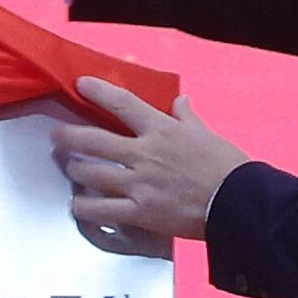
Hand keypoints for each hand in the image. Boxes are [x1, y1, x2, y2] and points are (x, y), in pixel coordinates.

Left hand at [53, 76, 241, 243]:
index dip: (98, 92)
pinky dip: (85, 208)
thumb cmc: (227, 166)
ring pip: (92, 173)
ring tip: (70, 168)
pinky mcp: (141, 212)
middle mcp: (144, 154)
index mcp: (162, 130)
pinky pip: (102, 210)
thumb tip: (180, 101)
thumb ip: (188, 118)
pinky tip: (77, 206)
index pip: (123, 103)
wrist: (239, 203)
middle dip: (69, 137)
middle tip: (57, 136)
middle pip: (94, 140)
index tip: (81, 84)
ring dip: (75, 170)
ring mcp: (139, 184)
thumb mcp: (207, 134)